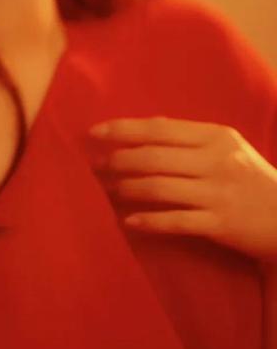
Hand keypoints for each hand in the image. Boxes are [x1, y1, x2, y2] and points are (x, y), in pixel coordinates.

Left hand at [88, 115, 276, 262]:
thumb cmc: (253, 179)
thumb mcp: (229, 148)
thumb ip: (191, 137)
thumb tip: (151, 124)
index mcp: (216, 137)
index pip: (160, 128)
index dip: (124, 129)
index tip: (95, 131)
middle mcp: (216, 161)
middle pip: (155, 157)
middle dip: (120, 159)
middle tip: (98, 164)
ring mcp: (218, 193)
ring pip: (161, 187)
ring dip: (129, 187)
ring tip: (110, 189)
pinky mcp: (221, 224)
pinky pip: (176, 221)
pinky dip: (150, 220)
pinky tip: (130, 221)